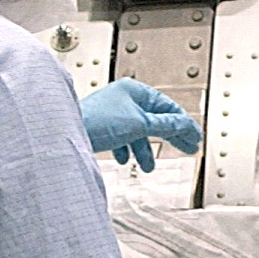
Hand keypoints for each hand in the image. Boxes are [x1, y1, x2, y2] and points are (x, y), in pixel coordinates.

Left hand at [80, 78, 201, 172]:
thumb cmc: (96, 122)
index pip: (167, 107)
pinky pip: (123, 139)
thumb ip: (165, 125)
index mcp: (135, 90)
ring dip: (145, 150)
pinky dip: (127, 150)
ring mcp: (113, 113)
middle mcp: (124, 98)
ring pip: (139, 132)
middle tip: (186, 150)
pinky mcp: (103, 127)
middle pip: (155, 119)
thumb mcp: (140, 124)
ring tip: (148, 166)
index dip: (183, 124)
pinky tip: (125, 160)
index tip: (194, 138)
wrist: (64, 134)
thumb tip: (186, 125)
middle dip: (169, 137)